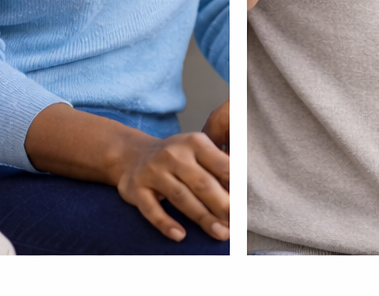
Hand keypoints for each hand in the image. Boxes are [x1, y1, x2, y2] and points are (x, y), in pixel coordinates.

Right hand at [25, 103, 228, 243]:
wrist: (132, 154)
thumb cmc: (175, 156)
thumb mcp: (197, 150)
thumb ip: (217, 165)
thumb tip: (241, 190)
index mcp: (194, 142)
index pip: (219, 163)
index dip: (234, 183)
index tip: (245, 200)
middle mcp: (174, 155)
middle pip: (202, 182)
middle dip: (221, 204)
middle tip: (236, 221)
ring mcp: (153, 172)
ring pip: (181, 197)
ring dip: (202, 217)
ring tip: (220, 233)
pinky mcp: (136, 189)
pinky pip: (152, 209)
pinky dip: (166, 223)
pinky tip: (180, 235)